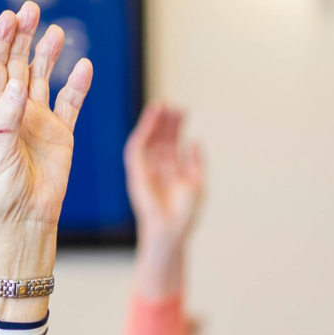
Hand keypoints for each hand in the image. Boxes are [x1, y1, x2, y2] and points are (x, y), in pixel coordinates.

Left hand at [0, 3, 92, 277]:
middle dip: (21, 36)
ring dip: (47, 53)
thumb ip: (5, 120)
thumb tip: (17, 84)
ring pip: (43, 78)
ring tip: (55, 30)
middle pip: (16, 64)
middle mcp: (12, 112)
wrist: (21, 227)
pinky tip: (84, 66)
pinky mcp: (61, 136)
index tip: (7, 20)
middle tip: (30, 9)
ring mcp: (37, 122)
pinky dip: (78, 85)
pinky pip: (71, 104)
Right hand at [124, 104, 204, 251]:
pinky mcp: (135, 173)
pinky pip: (136, 148)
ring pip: (148, 140)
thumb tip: (195, 140)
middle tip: (172, 104)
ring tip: (161, 106)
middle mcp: (157, 168)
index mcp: (172, 171)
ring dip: (153, 123)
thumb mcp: (198, 183)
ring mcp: (146, 170)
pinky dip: (142, 132)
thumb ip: (197, 162)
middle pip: (160, 138)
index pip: (172, 143)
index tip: (183, 110)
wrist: (171, 230)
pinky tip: (151, 120)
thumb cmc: (186, 214)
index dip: (176, 126)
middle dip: (166, 121)